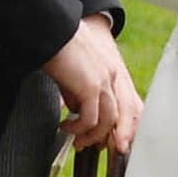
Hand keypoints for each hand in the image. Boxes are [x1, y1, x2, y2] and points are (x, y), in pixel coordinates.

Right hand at [43, 16, 143, 151]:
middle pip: (121, 113)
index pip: (124, 101)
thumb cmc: (59, 49)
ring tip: (75, 139)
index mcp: (109, 70)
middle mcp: (112, 74)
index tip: (107, 139)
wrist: (54, 30)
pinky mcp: (92, 86)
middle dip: (110, 135)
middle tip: (91, 146)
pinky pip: (90, 118)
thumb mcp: (74, 72)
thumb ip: (78, 89)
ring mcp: (104, 80)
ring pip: (107, 120)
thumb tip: (74, 108)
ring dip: (91, 135)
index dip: (121, 123)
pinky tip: (64, 125)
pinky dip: (77, 128)